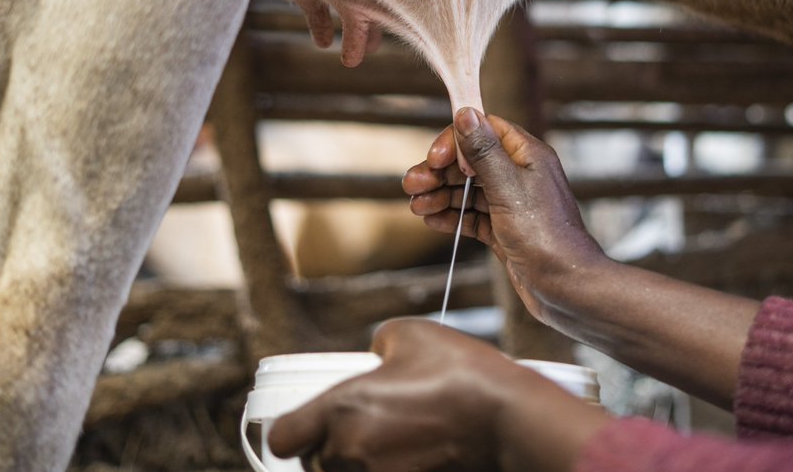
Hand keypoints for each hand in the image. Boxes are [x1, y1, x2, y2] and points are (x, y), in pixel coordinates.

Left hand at [267, 318, 608, 471]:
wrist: (508, 420)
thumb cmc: (461, 373)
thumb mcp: (412, 334)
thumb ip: (379, 342)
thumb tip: (375, 355)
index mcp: (340, 408)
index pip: (284, 439)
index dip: (295, 432)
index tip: (311, 426)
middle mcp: (348, 451)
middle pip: (316, 465)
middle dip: (333, 451)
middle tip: (367, 432)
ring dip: (360, 465)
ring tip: (394, 445)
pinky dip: (388, 471)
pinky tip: (413, 458)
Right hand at [402, 108, 608, 324]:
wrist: (565, 288)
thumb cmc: (546, 237)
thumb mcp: (508, 188)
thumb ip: (484, 151)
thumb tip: (466, 113)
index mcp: (527, 156)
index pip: (484, 131)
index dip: (454, 141)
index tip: (434, 159)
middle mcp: (519, 176)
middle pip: (469, 162)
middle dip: (438, 172)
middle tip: (412, 185)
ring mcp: (511, 204)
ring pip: (467, 191)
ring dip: (440, 195)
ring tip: (416, 206)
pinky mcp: (504, 229)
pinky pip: (472, 216)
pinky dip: (451, 216)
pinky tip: (432, 219)